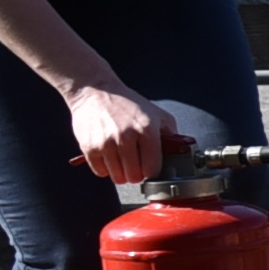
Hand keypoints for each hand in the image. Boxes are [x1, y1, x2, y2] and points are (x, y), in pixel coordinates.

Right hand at [67, 82, 182, 182]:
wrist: (94, 91)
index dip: (153, 170)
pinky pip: (101, 173)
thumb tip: (179, 153)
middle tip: (135, 164)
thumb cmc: (126, 103)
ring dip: (121, 172)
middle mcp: (126, 137)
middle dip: (137, 174)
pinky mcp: (89, 147)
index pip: (153, 168)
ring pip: (118, 178)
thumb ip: (170, 133)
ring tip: (121, 159)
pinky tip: (108, 157)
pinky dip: (105, 169)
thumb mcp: (156, 113)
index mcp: (146, 129)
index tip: (150, 166)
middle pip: (135, 176)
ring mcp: (106, 143)